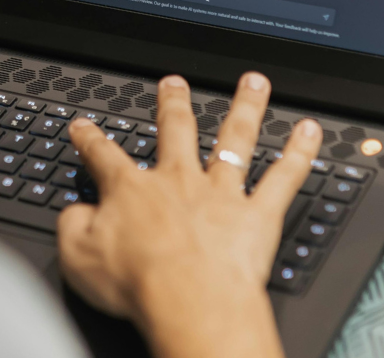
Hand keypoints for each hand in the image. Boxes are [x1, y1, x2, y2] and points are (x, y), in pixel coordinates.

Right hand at [57, 73, 322, 357]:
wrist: (189, 301)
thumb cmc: (139, 284)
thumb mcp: (78, 256)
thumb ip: (74, 227)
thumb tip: (75, 213)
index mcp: (132, 192)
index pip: (105, 156)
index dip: (91, 139)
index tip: (84, 126)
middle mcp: (180, 182)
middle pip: (176, 131)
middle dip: (173, 104)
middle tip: (174, 84)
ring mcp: (222, 194)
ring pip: (236, 140)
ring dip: (246, 108)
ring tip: (253, 83)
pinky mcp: (258, 216)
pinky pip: (284, 178)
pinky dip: (299, 153)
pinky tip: (309, 131)